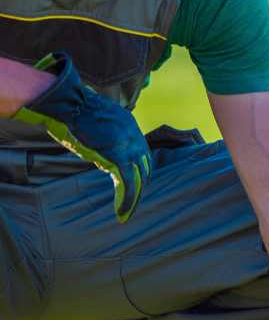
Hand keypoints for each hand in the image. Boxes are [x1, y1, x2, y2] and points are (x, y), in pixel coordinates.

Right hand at [11, 52, 150, 222]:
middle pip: (144, 167)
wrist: (73, 104)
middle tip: (131, 203)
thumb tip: (96, 144)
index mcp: (130, 127)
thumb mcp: (93, 122)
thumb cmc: (74, 110)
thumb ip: (101, 135)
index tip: (136, 182)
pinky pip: (128, 184)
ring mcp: (129, 147)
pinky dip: (126, 200)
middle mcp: (134, 137)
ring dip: (133, 199)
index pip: (142, 153)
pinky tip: (121, 213)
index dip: (140, 169)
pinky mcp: (119, 157)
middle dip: (139, 186)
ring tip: (125, 215)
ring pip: (138, 179)